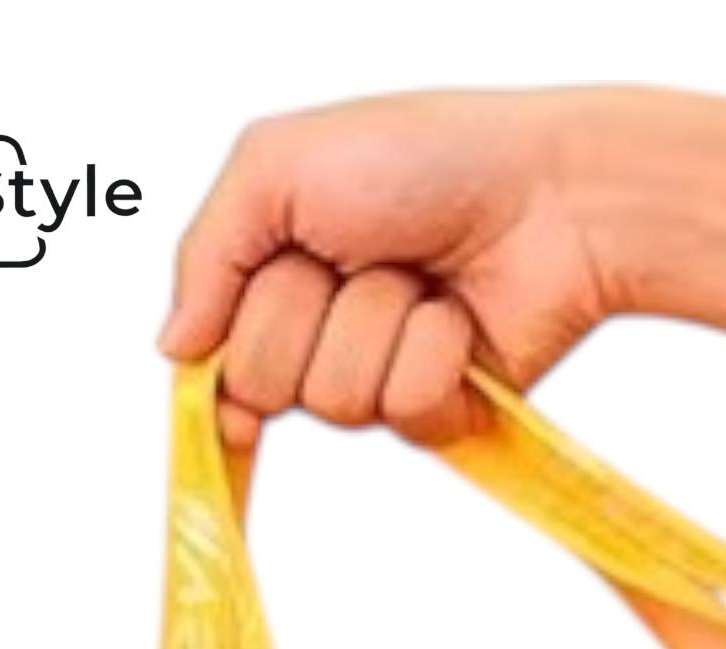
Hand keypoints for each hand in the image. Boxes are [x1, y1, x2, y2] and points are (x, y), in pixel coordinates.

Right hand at [158, 91, 618, 446]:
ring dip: (378, 321)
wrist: (552, 190)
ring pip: (337, 401)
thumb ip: (205, 253)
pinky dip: (432, 355)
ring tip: (420, 277)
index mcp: (276, 278)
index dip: (218, 370)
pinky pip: (405, 414)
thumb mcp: (277, 164)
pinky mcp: (440, 411)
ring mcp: (379, 378)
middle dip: (305, 311)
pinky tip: (457, 317)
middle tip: (354, 259)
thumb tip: (173, 348)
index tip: (221, 374)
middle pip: (264, 383)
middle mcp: (322, 335)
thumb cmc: (429, 156)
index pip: (216, 359)